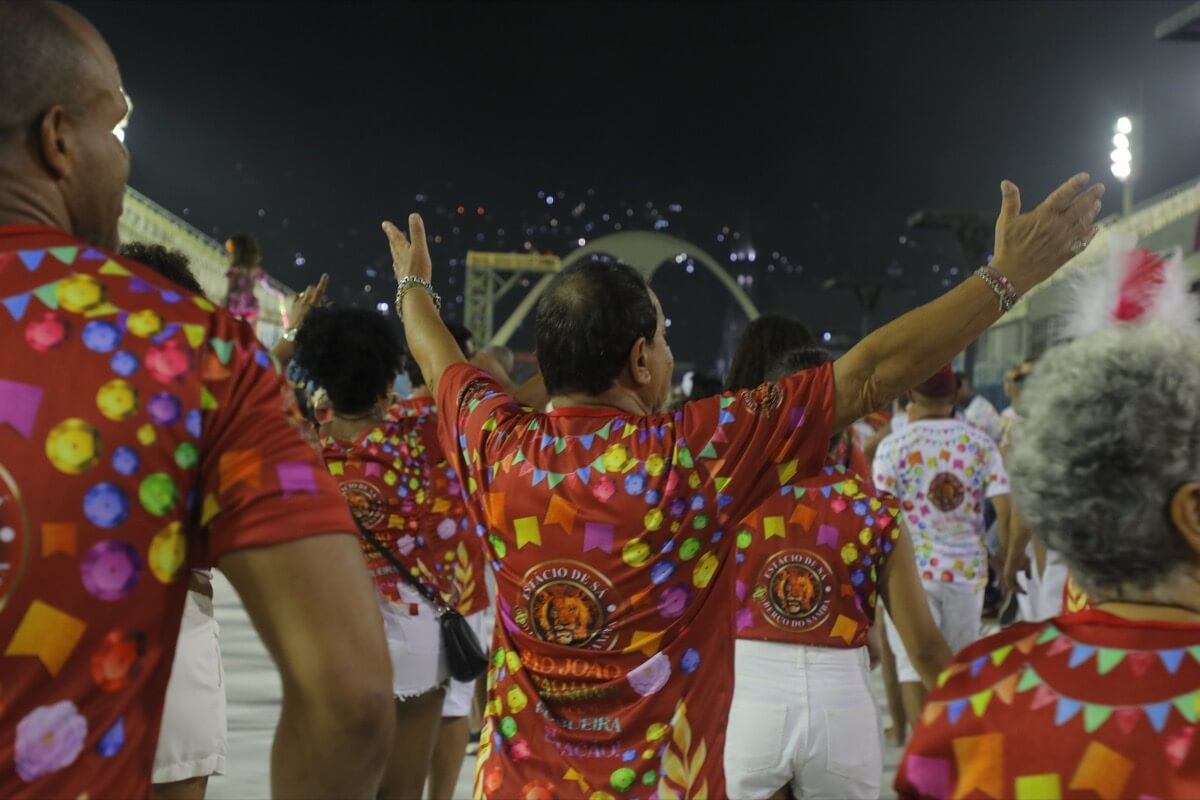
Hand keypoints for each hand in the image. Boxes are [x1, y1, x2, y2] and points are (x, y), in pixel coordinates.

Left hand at [288, 273, 327, 330]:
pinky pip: (297, 297)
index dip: (323, 282)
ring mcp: (297, 304)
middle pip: (311, 288)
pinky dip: (301, 297)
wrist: (295, 336)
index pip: (319, 290)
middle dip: (316, 290)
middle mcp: (304, 302)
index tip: (325, 275)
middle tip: (320, 296)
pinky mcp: (293, 307)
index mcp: (312, 304)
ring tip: (313, 300)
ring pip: (304, 292)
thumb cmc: (310, 329)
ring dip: (309, 294)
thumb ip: (326, 310)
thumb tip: (330, 304)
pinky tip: (303, 300)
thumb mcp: (320, 320)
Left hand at [383, 214, 431, 283]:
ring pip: (396, 257)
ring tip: (397, 248)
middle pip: (394, 246)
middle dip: (393, 239)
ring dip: (396, 250)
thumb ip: (417, 232)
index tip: (384, 224)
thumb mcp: (419, 248)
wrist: (414, 292)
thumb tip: (413, 215)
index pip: (393, 236)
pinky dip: (400, 263)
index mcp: (400, 249)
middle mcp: (398, 259)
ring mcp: (400, 269)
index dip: (390, 229)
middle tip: (391, 233)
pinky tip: (401, 267)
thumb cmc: (417, 270)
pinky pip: (400, 267)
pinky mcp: (403, 278)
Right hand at [992, 173, 1104, 293]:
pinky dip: (1090, 234)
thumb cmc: (1007, 246)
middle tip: (1100, 188)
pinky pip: (1083, 242)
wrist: (1011, 274)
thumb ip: (1010, 201)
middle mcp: (1057, 226)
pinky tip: (1095, 228)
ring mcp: (1064, 241)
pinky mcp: (1066, 254)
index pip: (1063, 195)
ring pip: (1083, 223)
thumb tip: (1006, 182)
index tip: (1085, 177)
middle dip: (1090, 196)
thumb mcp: (1005, 221)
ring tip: (1098, 204)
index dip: (1074, 185)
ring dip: (1092, 213)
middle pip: (1079, 208)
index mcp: (1043, 216)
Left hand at [1001, 548, 1030, 594]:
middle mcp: (1007, 575)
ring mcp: (1006, 575)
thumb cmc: (1021, 556)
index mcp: (1011, 573)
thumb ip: (1028, 572)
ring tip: (1024, 592)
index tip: (1026, 592)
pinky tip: (1021, 589)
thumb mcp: (1026, 566)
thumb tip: (1029, 579)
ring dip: (1018, 590)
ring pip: (1010, 587)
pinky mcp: (1006, 575)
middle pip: (1011, 586)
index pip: (1015, 583)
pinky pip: (1010, 585)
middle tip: (1025, 593)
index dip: (1020, 587)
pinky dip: (1016, 588)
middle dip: (1017, 591)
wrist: (1015, 552)